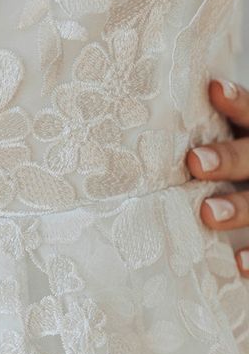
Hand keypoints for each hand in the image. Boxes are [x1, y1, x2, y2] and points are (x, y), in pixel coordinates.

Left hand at [186, 78, 248, 276]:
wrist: (245, 192)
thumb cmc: (214, 167)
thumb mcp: (210, 143)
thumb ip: (183, 136)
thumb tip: (117, 118)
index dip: (237, 101)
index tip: (214, 89)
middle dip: (229, 157)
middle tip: (195, 162)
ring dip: (239, 207)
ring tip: (208, 214)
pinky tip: (239, 264)